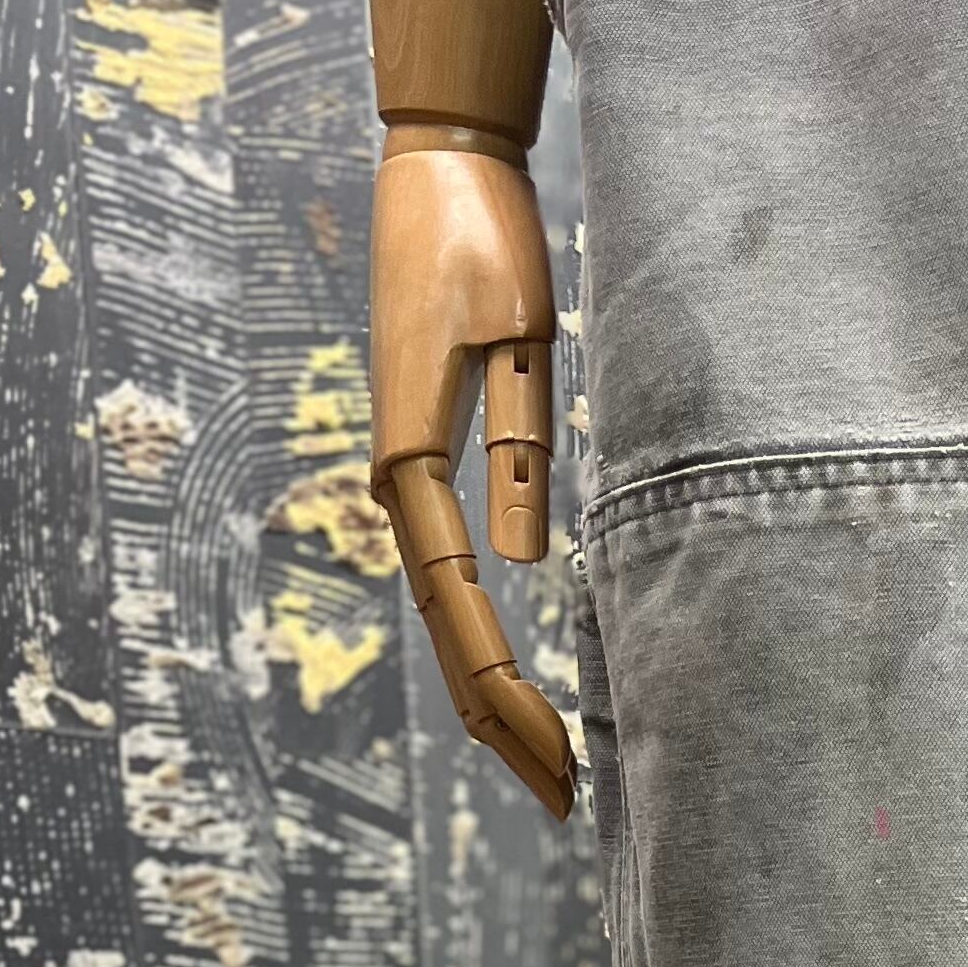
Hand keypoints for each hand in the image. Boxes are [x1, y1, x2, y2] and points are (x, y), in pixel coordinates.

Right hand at [370, 129, 575, 815]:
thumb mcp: (516, 342)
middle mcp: (401, 484)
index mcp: (413, 466)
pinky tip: (517, 678)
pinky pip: (454, 574)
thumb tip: (523, 560)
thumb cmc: (481, 239)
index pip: (465, 615)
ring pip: (447, 616)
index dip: (510, 698)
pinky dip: (486, 639)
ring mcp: (411, 475)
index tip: (561, 762)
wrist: (440, 167)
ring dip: (492, 694)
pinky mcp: (429, 456)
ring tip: (548, 762)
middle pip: (449, 638)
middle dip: (504, 724)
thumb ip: (517, 447)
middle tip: (566, 799)